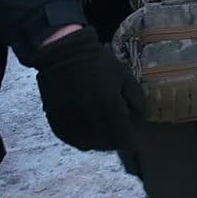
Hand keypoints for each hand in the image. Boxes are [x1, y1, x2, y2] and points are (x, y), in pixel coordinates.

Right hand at [31, 27, 143, 151]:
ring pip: (88, 144)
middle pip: (106, 144)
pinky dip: (81, 139)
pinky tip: (88, 130)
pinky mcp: (56, 121)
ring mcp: (70, 121)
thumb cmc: (99, 63)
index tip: (135, 140)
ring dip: (99, 142)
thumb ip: (136, 99)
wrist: (64, 53)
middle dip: (116, 141)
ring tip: (104, 132)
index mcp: (109, 105)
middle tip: (120, 134)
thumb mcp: (125, 76)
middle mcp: (89, 117)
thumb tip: (140, 119)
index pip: (123, 136)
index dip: (131, 141)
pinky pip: (71, 139)